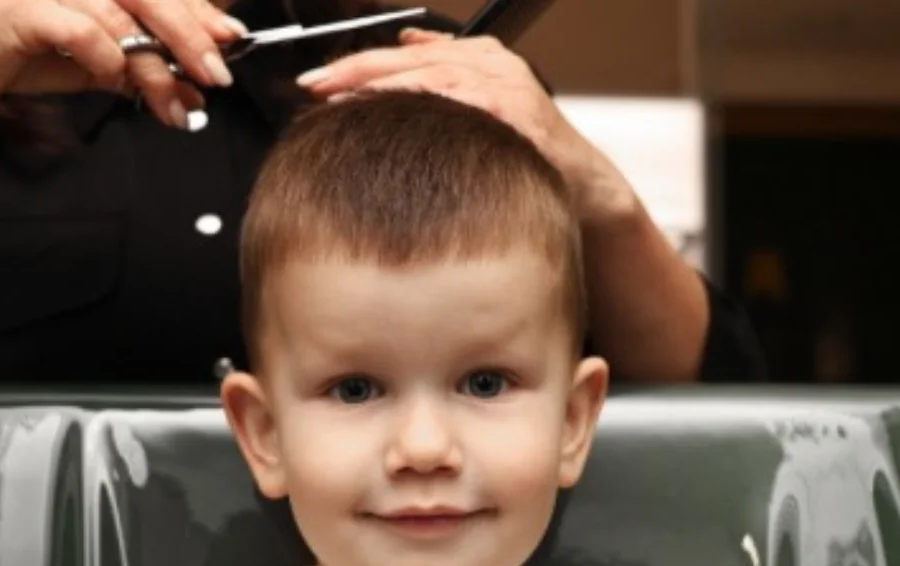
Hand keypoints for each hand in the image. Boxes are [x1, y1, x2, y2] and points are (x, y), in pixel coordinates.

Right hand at [0, 0, 246, 128]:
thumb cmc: (24, 53)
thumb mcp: (96, 66)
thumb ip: (141, 71)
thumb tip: (194, 92)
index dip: (200, 13)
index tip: (230, 41)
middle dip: (190, 37)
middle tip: (215, 74)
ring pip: (121, 17)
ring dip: (153, 65)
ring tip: (171, 102)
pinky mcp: (25, 9)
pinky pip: (80, 30)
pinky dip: (104, 55)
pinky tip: (115, 79)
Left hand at [296, 29, 639, 222]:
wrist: (583, 189)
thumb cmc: (528, 155)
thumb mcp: (482, 109)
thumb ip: (445, 75)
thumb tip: (409, 42)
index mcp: (478, 59)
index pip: (406, 53)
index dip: (358, 65)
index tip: (317, 81)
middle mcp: (491, 63)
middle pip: (412, 57)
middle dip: (359, 70)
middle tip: (316, 85)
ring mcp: (505, 83)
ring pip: (432, 73)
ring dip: (384, 86)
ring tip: (343, 99)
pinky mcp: (516, 110)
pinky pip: (462, 100)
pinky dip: (427, 103)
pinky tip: (395, 114)